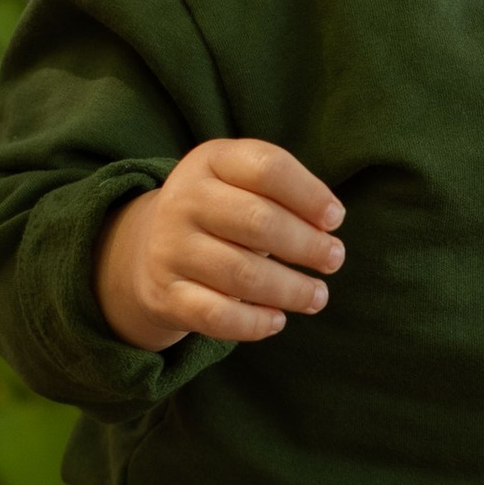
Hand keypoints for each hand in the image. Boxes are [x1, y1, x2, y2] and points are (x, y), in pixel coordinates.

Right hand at [95, 140, 344, 352]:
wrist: (148, 249)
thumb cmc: (222, 213)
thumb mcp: (242, 184)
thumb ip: (283, 194)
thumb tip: (327, 225)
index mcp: (209, 161)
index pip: (267, 167)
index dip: (310, 194)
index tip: (335, 219)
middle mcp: (184, 200)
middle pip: (259, 221)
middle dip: (307, 244)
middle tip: (334, 259)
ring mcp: (170, 248)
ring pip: (243, 275)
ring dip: (291, 289)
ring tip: (317, 296)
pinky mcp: (166, 294)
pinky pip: (217, 315)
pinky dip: (254, 323)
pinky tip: (278, 320)